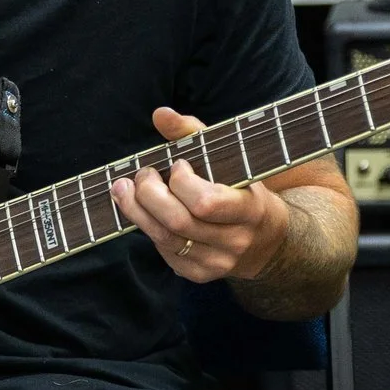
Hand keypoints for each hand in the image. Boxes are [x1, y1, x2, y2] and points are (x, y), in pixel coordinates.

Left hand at [110, 108, 290, 282]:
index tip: (177, 165)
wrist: (266, 240)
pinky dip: (148, 229)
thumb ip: (194, 132)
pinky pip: (164, 252)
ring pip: (165, 240)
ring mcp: (216, 263)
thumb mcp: (229, 158)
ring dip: (136, 211)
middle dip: (149, 195)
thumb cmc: (242, 188)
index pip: (206, 203)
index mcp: (250, 210)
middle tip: (141, 175)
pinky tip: (142, 211)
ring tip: (123, 189)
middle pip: (178, 222)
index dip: (182, 183)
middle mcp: (235, 241)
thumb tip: (159, 114)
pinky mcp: (199, 274)